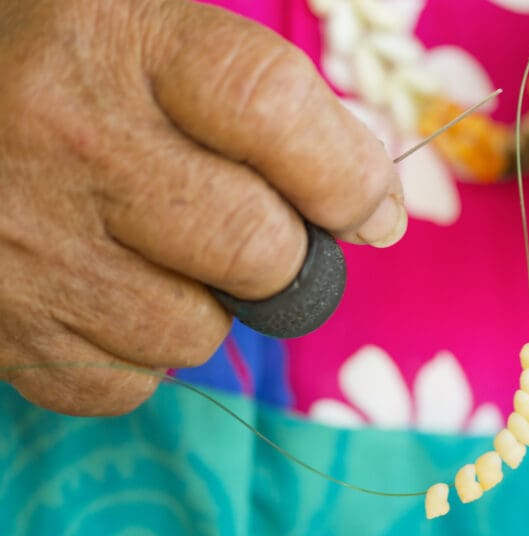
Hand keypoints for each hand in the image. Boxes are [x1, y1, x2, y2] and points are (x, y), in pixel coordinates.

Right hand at [0, 0, 402, 414]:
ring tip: (154, 253)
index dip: (347, 175)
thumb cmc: (67, 81)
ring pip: (196, 333)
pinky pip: (127, 383)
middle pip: (255, 245)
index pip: (273, 109)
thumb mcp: (155, 44)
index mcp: (120, 43)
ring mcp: (25, 243)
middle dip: (284, 257)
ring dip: (205, 307)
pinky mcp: (1, 328)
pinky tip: (101, 290)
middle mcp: (68, 139)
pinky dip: (135, 354)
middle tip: (259, 234)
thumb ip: (270, 110)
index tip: (372, 210)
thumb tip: (375, 216)